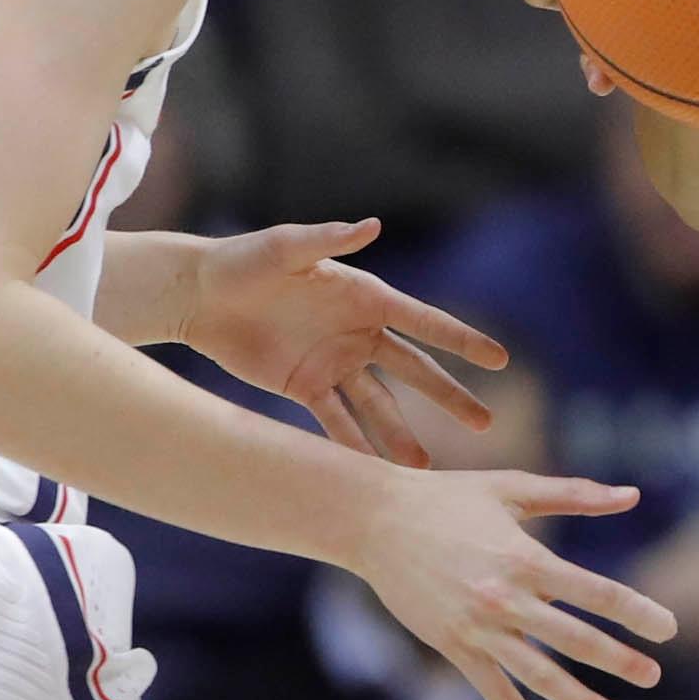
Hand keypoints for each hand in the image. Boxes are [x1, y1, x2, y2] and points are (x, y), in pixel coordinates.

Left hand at [183, 219, 505, 466]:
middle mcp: (357, 332)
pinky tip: (373, 474)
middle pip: (413, 370)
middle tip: (484, 422)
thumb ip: (328, 241)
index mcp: (364, 296)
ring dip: (401, 434)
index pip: (423, 321)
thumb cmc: (243, 261)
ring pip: (378, 404)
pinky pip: (335, 421)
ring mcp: (334, 362)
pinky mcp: (304, 386)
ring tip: (424, 468)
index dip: (461, 340)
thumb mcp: (285, 249)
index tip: (499, 358)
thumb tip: (371, 225)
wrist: (198, 295)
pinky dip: (354, 446)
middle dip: (449, 395)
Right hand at [349, 470, 677, 699]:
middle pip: (575, 640)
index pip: (596, 592)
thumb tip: (633, 495)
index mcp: (526, 557)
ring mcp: (479, 628)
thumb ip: (576, 494)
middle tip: (653, 676)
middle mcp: (506, 599)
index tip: (668, 628)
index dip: (637, 612)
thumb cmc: (448, 496)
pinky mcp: (454, 647)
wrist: (375, 520)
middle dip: (619, 660)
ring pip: (539, 676)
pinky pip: (494, 693)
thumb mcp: (512, 488)